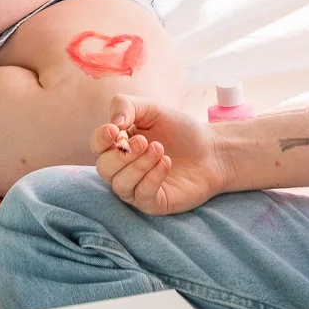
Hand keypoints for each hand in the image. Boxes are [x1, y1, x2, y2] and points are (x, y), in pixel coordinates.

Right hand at [92, 95, 229, 214]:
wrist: (211, 149)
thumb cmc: (179, 130)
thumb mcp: (152, 109)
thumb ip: (127, 105)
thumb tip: (113, 123)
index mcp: (118, 144)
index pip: (97, 145)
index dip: (102, 138)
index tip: (117, 129)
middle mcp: (121, 169)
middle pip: (103, 168)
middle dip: (121, 155)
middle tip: (144, 141)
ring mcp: (135, 188)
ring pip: (120, 184)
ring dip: (138, 166)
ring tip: (159, 149)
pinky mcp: (153, 203)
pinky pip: (142, 196)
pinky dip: (152, 178)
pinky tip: (166, 162)